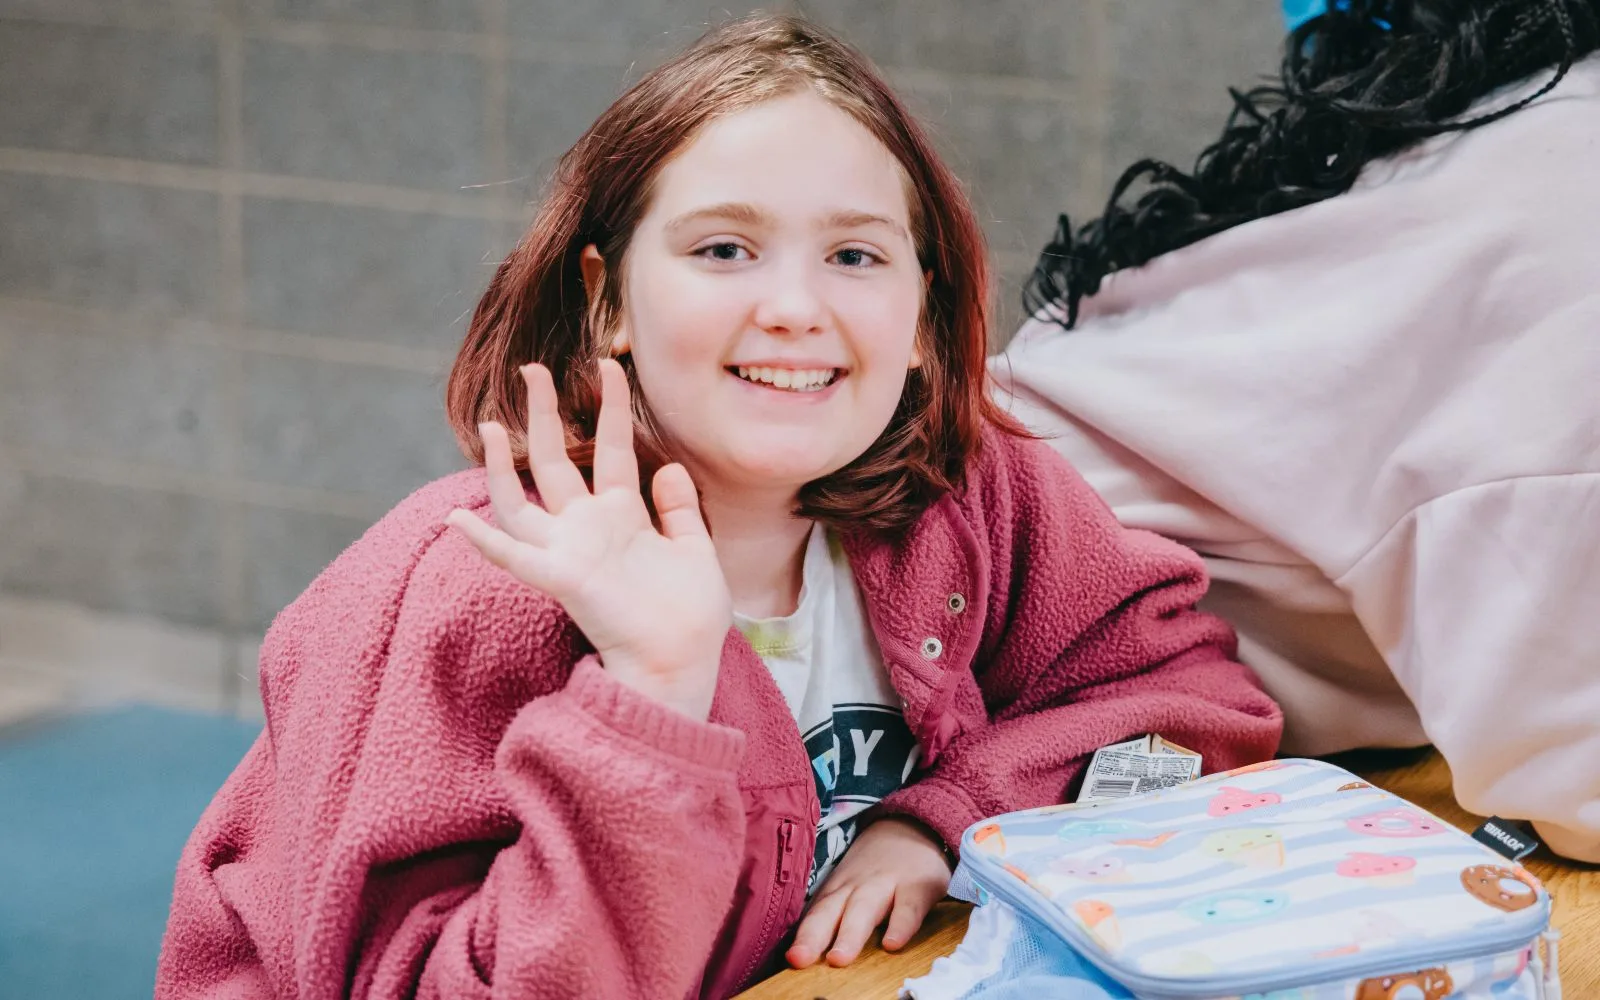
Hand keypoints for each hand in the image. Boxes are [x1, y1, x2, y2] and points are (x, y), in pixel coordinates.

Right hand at [447, 360, 731, 721]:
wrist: (683, 663)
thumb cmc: (690, 615)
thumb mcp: (695, 550)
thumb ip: (680, 509)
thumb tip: (668, 466)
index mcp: (624, 517)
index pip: (613, 448)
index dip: (610, 407)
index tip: (608, 366)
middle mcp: (590, 528)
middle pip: (557, 460)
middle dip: (543, 414)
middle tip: (532, 369)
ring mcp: (571, 552)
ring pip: (522, 500)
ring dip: (501, 465)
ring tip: (491, 424)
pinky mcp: (563, 578)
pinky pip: (514, 556)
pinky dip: (484, 540)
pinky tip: (456, 520)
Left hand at [786, 817, 952, 967]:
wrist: (915, 826)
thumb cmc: (876, 869)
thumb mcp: (850, 885)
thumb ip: (833, 915)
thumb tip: (806, 955)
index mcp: (838, 890)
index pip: (815, 915)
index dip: (802, 936)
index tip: (788, 959)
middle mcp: (857, 886)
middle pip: (831, 911)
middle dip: (813, 936)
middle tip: (799, 960)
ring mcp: (886, 884)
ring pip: (864, 909)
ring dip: (849, 933)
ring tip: (838, 959)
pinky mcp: (917, 886)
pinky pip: (908, 908)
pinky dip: (900, 925)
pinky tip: (892, 944)